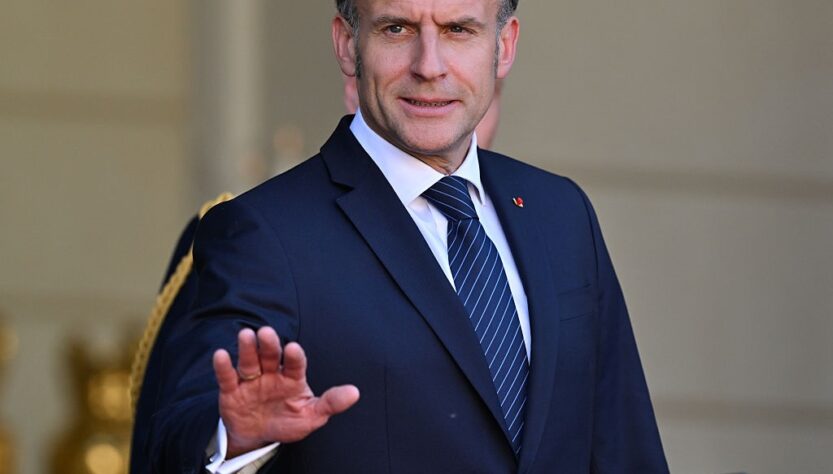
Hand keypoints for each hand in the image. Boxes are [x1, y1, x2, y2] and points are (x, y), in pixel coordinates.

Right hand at [212, 327, 359, 457]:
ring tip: (246, 335)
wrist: (258, 436)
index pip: (295, 364)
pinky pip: (227, 377)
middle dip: (269, 345)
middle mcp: (271, 373)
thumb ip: (331, 403)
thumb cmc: (288, 421)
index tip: (293, 348)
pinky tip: (221, 355)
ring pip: (249, 361)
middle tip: (266, 333)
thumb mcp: (312, 416)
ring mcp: (251, 380)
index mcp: (292, 377)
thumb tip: (355, 393)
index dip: (294, 356)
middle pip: (270, 356)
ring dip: (247, 348)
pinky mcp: (232, 390)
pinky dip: (223, 366)